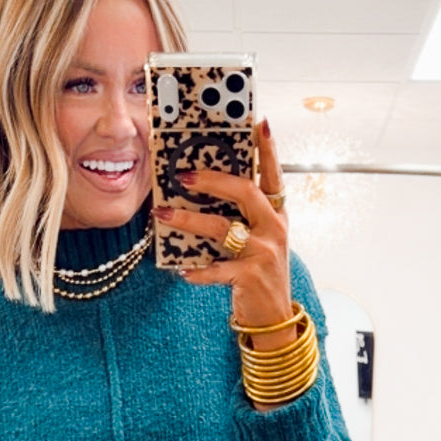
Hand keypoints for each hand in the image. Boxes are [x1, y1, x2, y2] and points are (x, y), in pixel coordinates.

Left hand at [152, 119, 294, 348]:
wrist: (274, 317)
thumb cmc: (260, 273)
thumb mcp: (259, 239)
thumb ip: (242, 215)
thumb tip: (205, 191)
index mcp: (276, 214)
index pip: (273, 174)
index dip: (267, 149)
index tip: (258, 123)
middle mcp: (273, 229)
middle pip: (245, 191)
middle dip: (212, 180)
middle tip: (184, 175)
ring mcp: (264, 253)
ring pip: (222, 228)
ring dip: (189, 220)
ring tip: (164, 213)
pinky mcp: (251, 277)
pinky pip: (217, 269)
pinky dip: (197, 271)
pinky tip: (182, 271)